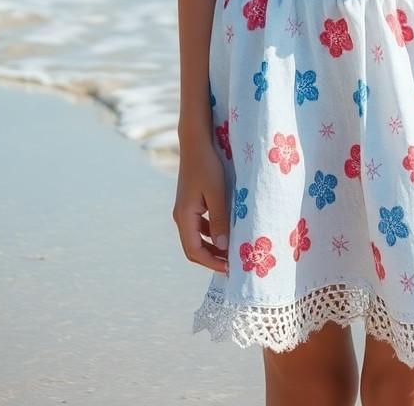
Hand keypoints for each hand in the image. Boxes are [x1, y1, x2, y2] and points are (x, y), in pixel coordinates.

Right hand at [172, 136, 229, 275]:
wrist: (196, 143)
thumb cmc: (208, 165)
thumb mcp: (217, 193)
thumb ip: (219, 220)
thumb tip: (223, 246)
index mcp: (185, 216)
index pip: (194, 251)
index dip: (210, 262)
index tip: (229, 268)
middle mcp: (181, 216)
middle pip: (193, 248)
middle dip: (211, 258)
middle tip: (232, 264)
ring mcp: (184, 210)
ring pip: (196, 238)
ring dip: (212, 247)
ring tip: (231, 252)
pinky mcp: (190, 204)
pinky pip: (198, 227)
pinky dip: (210, 234)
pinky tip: (225, 232)